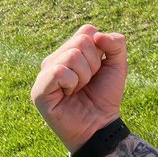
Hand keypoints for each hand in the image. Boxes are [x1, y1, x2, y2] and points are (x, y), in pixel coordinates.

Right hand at [31, 25, 127, 151]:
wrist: (100, 126)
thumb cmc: (105, 96)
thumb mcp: (118, 65)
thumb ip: (116, 43)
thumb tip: (97, 35)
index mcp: (69, 51)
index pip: (87, 30)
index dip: (100, 50)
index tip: (98, 69)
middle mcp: (55, 60)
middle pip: (81, 41)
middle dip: (94, 64)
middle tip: (88, 83)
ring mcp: (45, 74)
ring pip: (72, 55)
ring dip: (84, 76)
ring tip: (78, 90)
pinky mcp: (39, 90)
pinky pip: (59, 71)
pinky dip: (72, 82)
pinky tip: (68, 95)